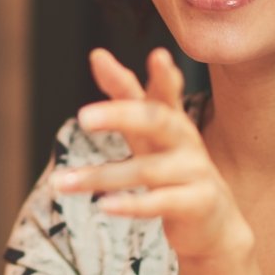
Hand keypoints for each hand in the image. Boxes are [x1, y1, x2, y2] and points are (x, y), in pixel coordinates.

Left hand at [50, 48, 249, 260]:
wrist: (213, 221)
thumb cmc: (173, 167)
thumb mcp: (149, 132)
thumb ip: (125, 95)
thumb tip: (96, 54)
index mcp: (173, 120)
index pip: (163, 93)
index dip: (162, 76)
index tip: (158, 55)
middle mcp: (187, 141)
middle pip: (157, 120)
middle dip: (120, 115)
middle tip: (83, 117)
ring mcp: (195, 172)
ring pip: (146, 170)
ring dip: (101, 176)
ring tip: (61, 182)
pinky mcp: (197, 203)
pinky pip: (160, 203)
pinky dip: (130, 205)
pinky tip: (104, 206)